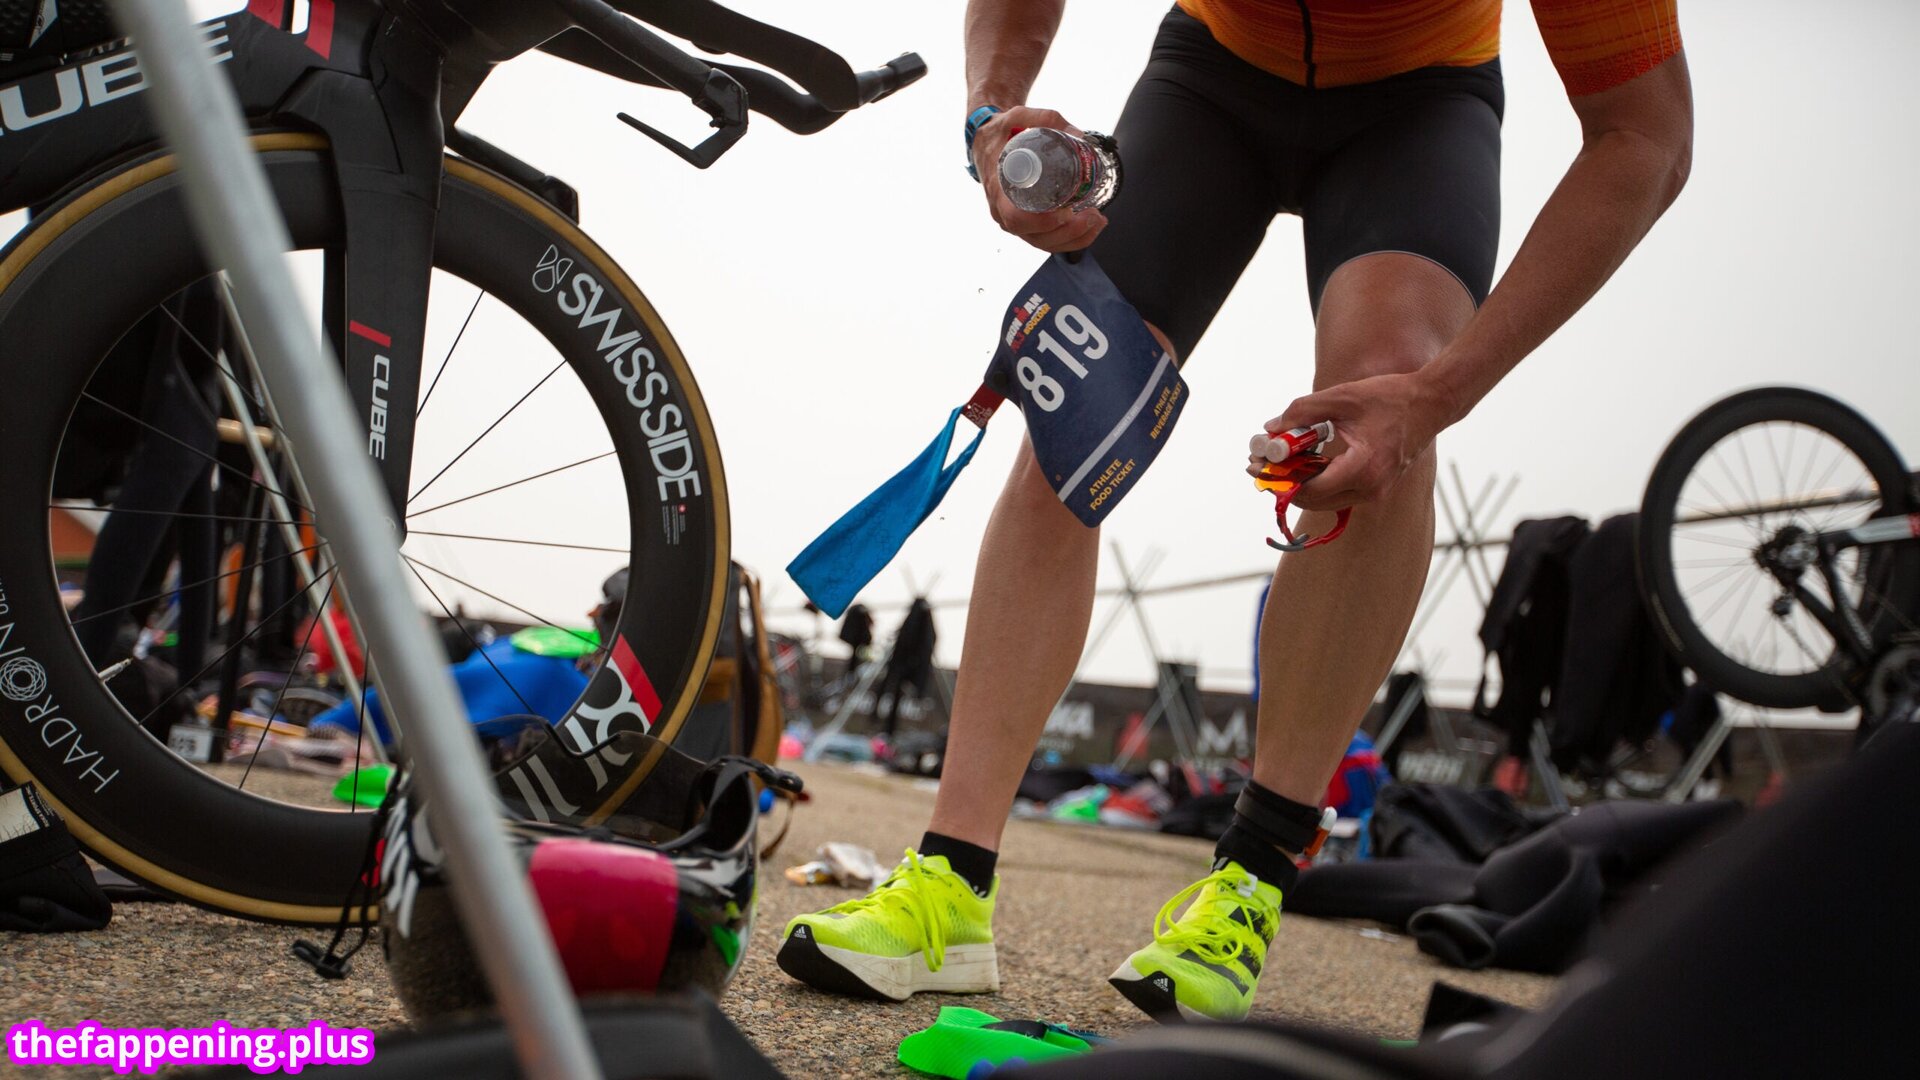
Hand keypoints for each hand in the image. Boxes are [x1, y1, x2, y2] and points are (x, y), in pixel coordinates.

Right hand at [970, 106, 1107, 252]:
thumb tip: (1079, 135)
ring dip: (1074, 239)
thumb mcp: (1017, 116)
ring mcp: (1013, 221)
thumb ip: (1046, 118)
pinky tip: (1089, 229)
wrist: (984, 140)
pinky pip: (1045, 240)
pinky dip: (1069, 240)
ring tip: (1097, 220)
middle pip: (1036, 237)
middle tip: (1093, 215)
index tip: (1066, 212)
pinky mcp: (1023, 223)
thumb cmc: (998, 132)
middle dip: (1069, 232)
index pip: (1016, 219)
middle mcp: (1003, 212)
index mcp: (998, 191)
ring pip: (1043, 243)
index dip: (1042, 222)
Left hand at [1249, 372, 1452, 510]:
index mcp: (1363, 468)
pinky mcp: (1377, 487)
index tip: (1259, 467)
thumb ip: (1302, 412)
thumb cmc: (1390, 397)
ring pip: (1325, 500)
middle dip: (1285, 485)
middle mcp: (1371, 488)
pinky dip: (1318, 481)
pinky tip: (1303, 462)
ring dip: (1300, 484)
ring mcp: (1376, 491)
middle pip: (1314, 500)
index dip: (1280, 480)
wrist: (1431, 403)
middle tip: (1262, 466)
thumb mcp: (1341, 397)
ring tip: (1279, 462)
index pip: (1310, 489)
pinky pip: (1339, 492)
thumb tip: (1271, 428)